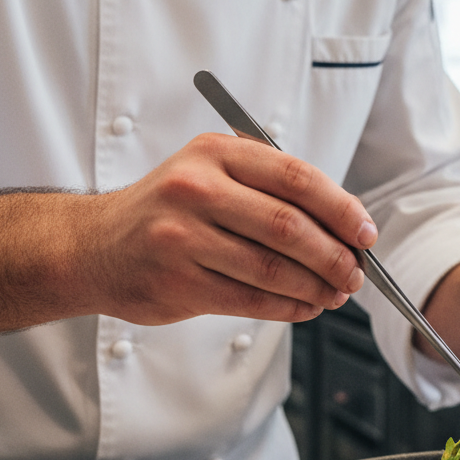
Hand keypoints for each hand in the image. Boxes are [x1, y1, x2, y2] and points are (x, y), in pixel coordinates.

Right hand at [90, 133, 376, 324]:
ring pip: (272, 268)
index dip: (341, 208)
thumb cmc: (170, 208)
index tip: (365, 232)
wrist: (95, 246)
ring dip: (316, 286)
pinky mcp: (177, 282)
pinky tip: (305, 306)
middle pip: (289, 226)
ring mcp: (183, 236)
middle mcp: (197, 189)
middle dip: (334, 254)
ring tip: (336, 293)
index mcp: (217, 153)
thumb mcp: (214, 172)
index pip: (297, 177)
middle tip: (356, 271)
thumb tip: (344, 224)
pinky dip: (288, 307)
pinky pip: (250, 298)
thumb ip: (271, 188)